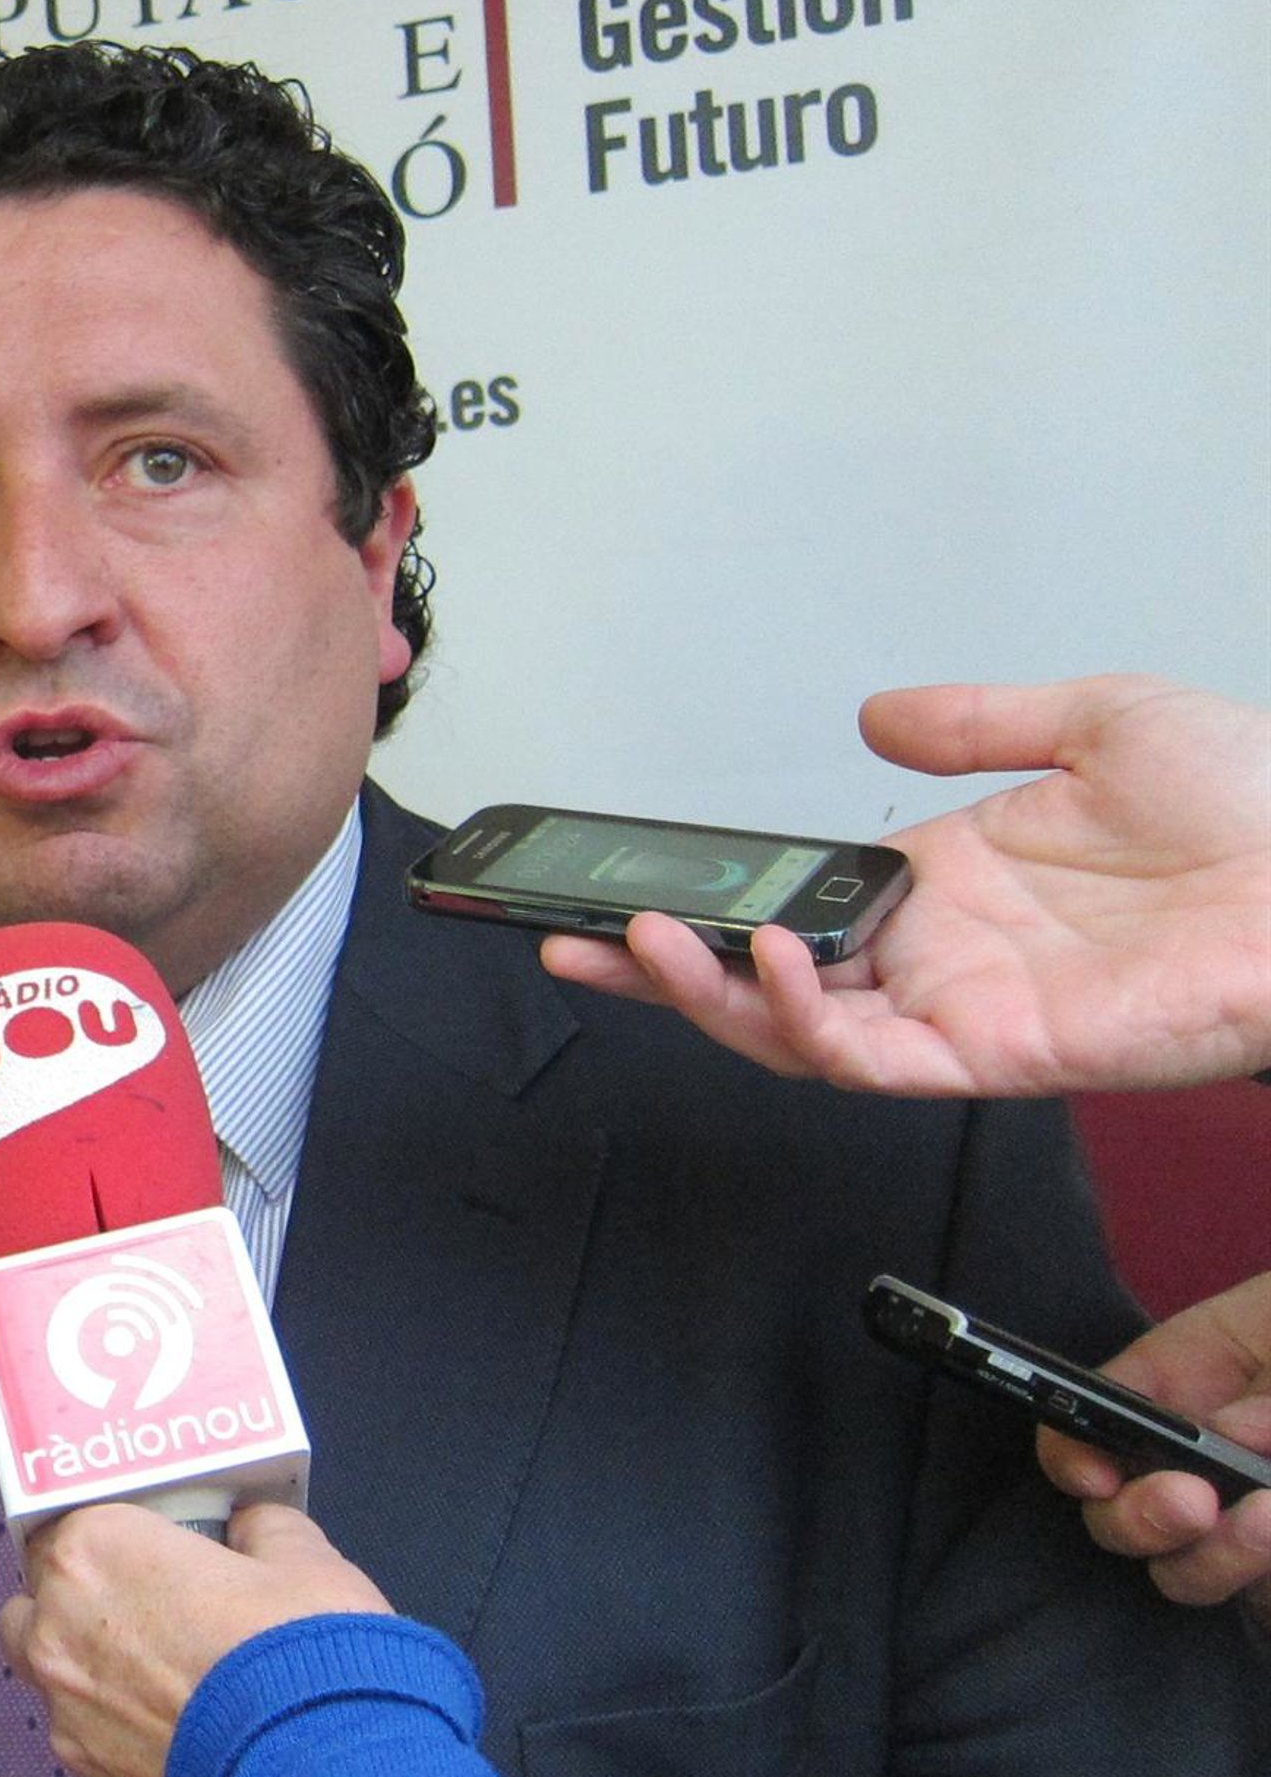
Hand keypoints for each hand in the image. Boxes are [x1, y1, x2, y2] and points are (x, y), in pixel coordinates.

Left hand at [0, 1502, 391, 1776]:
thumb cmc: (297, 1664)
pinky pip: (89, 1745)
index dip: (108, 1532)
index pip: (61, 1522)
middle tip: (152, 1603)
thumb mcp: (305, 1561)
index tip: (145, 1540)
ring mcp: (70, 1719)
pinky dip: (121, 1735)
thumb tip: (253, 1528)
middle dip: (81, 1598)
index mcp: (96, 1555)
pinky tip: (184, 1734)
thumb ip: (263, 1529)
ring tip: (170, 1676)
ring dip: (94, 1671)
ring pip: (55, 1679)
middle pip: (38, 1601)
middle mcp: (62, 1634)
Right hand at [542, 675, 1270, 1096]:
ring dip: (706, 995)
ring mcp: (966, 1009)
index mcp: (954, 883)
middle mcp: (944, 956)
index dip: (709, 902)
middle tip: (574, 940)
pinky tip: (765, 955)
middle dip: (662, 971)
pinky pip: (876, 1058)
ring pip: (799, 1033)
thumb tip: (879, 718)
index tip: (631, 881)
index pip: (797, 904)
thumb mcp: (1097, 718)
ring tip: (640, 941)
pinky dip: (804, 1019)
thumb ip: (978, 722)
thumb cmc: (1259, 804)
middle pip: (769, 987)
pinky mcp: (1002, 1052)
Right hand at [1037, 1272, 1270, 1623]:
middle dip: (1142, 1519)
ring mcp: (1250, 1525)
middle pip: (1121, 1519)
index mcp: (1187, 1380)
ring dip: (1222, 1560)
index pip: (1090, 1423)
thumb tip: (1228, 1439)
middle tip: (1195, 1502)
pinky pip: (1266, 1602)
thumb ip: (1263, 1385)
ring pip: (1192, 1576)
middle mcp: (1205, 1460)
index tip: (1100, 1471)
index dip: (1075, 1451)